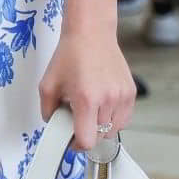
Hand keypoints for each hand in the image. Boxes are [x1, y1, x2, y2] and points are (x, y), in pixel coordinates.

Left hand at [39, 26, 137, 150]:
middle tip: (77, 118)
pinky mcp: (131, 92)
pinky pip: (124, 119)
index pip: (87, 141)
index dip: (77, 145)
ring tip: (91, 110)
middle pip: (99, 137)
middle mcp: (108, 99)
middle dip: (87, 132)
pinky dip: (113, 119)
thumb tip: (55, 127)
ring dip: (101, 126)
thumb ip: (48, 112)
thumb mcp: (47, 85)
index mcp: (86, 99)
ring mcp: (122, 96)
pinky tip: (102, 106)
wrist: (91, 34)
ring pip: (113, 130)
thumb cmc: (70, 56)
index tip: (72, 140)